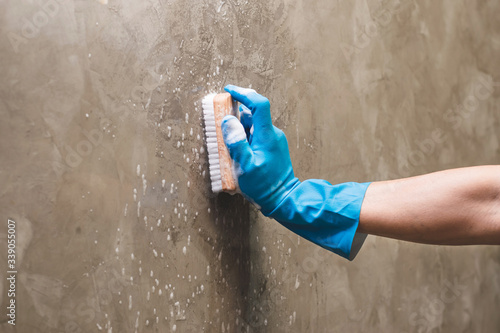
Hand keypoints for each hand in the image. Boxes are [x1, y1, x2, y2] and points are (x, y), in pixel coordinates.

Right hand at [221, 84, 369, 259]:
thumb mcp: (245, 166)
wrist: (284, 200)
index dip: (243, 93)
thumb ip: (236, 142)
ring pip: (253, 127)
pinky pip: (256, 137)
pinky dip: (245, 140)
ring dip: (239, 131)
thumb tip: (228, 121)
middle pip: (252, 115)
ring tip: (229, 148)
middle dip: (235, 118)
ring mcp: (274, 141)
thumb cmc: (264, 186)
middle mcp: (272, 134)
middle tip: (220, 124)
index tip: (228, 90)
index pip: (258, 104)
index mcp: (267, 135)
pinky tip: (238, 155)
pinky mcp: (272, 149)